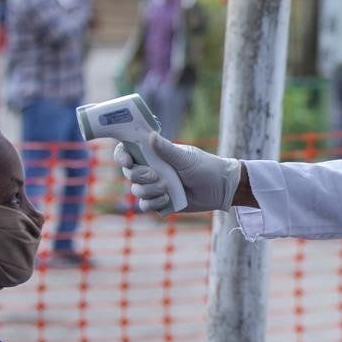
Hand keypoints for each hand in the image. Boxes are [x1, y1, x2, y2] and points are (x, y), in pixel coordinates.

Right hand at [114, 132, 241, 213]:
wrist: (220, 189)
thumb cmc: (205, 167)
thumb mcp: (186, 158)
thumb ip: (167, 149)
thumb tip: (150, 136)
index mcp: (155, 154)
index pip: (129, 151)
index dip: (122, 156)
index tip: (127, 161)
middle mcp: (151, 169)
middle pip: (130, 173)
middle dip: (139, 176)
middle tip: (156, 176)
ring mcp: (154, 186)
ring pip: (137, 190)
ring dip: (150, 191)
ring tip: (167, 190)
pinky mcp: (159, 201)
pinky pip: (145, 205)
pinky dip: (153, 204)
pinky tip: (168, 200)